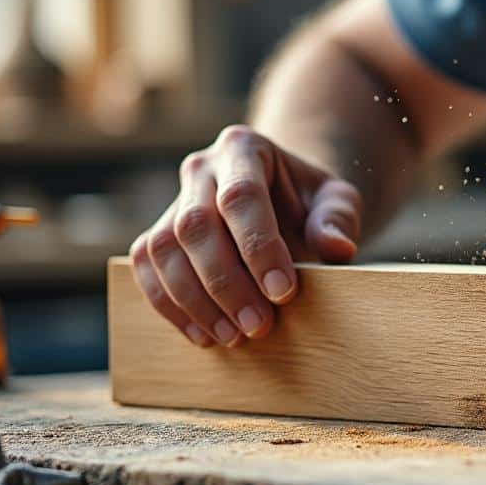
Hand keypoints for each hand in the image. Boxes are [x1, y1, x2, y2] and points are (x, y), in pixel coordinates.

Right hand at [129, 125, 362, 346]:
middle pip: (196, 225)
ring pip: (164, 249)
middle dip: (226, 283)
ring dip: (195, 300)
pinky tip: (204, 335)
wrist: (285, 203)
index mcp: (245, 147)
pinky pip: (147, 267)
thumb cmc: (312, 203)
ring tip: (234, 337)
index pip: (242, 196)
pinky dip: (170, 305)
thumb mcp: (337, 201)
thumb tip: (337, 247)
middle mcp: (201, 168)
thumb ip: (338, 219)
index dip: (259, 247)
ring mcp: (174, 199)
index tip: (284, 293)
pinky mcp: (158, 232)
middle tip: (259, 326)